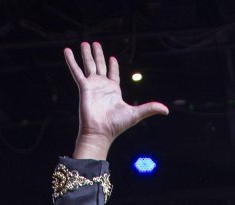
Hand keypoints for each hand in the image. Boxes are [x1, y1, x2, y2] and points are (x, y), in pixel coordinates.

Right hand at [64, 42, 167, 159]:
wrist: (101, 132)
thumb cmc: (116, 125)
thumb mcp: (136, 114)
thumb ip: (150, 109)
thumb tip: (166, 110)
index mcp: (114, 91)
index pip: (113, 74)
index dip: (113, 66)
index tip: (112, 58)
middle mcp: (102, 86)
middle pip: (100, 66)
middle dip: (98, 55)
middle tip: (94, 44)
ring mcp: (92, 86)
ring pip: (89, 65)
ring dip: (87, 54)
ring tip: (85, 43)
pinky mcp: (84, 87)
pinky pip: (77, 71)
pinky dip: (71, 61)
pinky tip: (67, 51)